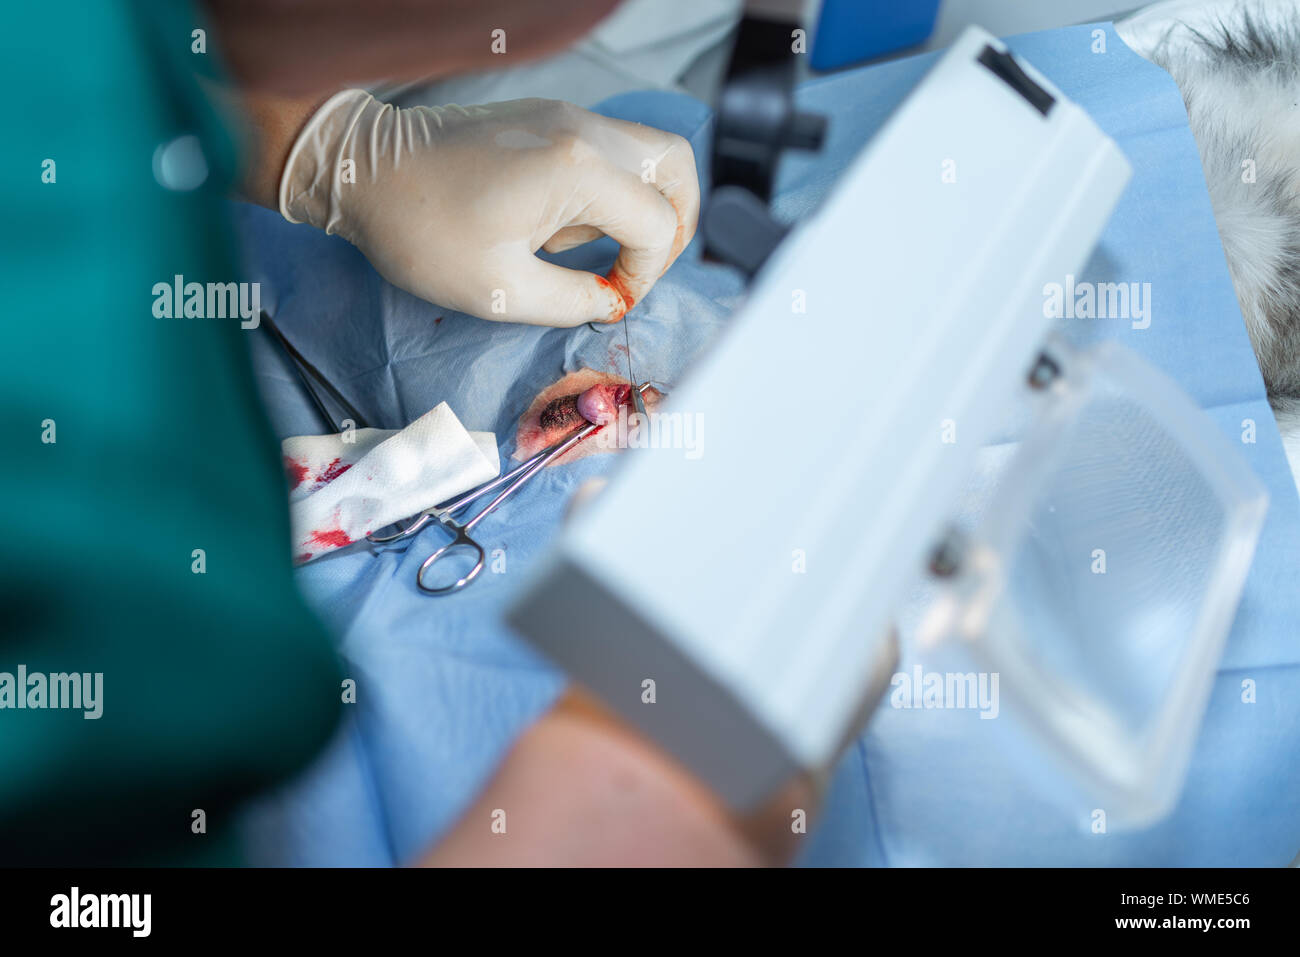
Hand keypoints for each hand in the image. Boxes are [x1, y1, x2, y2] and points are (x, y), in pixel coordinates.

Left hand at [279, 91, 699, 325]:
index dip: (647, 275)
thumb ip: (574, 301)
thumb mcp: (501, 291)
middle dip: (676, 227)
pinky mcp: (551, 118)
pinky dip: (616, 189)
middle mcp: (585, 131)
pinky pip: (614, 149)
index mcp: (578, 170)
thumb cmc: (422, 230)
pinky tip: (573, 223)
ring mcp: (569, 116)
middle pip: (678, 169)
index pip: (659, 225)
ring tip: (607, 248)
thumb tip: (613, 300)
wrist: (365, 170)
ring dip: (647, 206)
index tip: (611, 298)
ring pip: (651, 152)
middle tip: (641, 267)